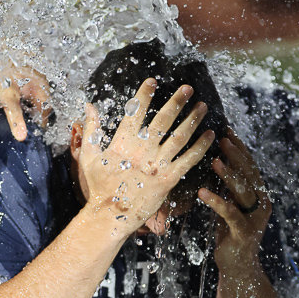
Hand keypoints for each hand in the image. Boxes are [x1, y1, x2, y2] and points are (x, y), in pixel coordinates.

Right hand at [76, 78, 214, 235]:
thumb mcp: (89, 157)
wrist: (109, 216)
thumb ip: (91, 130)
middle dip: (177, 102)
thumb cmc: (99, 188)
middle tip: (188, 88)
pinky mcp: (168, 180)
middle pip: (163, 120)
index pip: (135, 112)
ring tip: (203, 107)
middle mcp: (143, 150)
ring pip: (180, 137)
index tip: (153, 81)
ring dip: (193, 120)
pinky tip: (210, 135)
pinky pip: (188, 160)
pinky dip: (201, 147)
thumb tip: (88, 106)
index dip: (144, 95)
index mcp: (123, 142)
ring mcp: (157, 165)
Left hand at [197, 128, 270, 273]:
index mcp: (259, 195)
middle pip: (249, 174)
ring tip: (214, 161)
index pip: (250, 166)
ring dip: (228, 175)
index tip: (227, 131)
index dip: (240, 148)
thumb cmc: (230, 235)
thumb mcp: (229, 207)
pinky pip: (230, 213)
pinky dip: (216, 202)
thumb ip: (228, 189)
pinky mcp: (244, 232)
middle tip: (222, 139)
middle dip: (236, 155)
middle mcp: (261, 204)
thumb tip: (214, 163)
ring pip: (242, 191)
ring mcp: (255, 218)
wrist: (238, 268)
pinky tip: (202, 193)